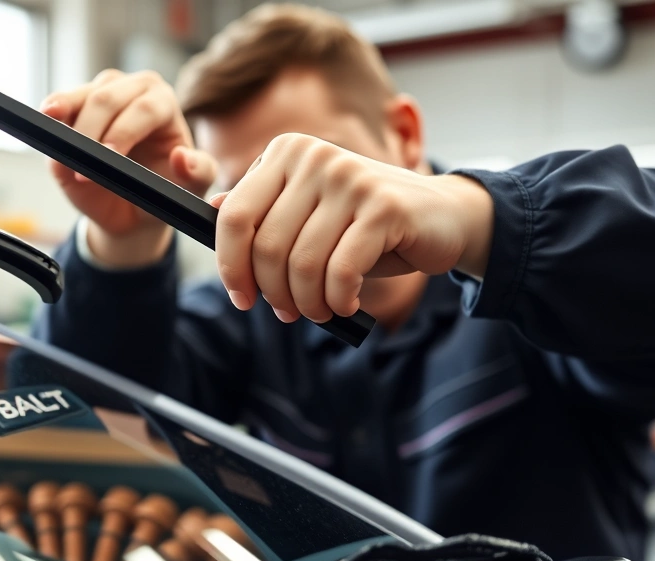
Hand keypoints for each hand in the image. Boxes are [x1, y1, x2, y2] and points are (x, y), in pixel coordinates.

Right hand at [41, 69, 216, 265]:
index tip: (110, 157)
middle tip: (83, 167)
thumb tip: (181, 156)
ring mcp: (100, 94)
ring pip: (82, 95)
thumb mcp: (188, 192)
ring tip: (62, 139)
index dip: (125, 131)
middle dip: (93, 131)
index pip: (145, 108)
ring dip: (70, 118)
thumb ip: (197, 174)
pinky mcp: (73, 107)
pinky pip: (60, 104)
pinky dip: (53, 111)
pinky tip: (46, 117)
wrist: (131, 208)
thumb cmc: (163, 193)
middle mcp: (132, 89)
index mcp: (163, 103)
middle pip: (108, 98)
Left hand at [211, 133, 492, 322]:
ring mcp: (349, 178)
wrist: (442, 216)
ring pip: (302, 264)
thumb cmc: (364, 223)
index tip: (242, 298)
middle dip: (273, 293)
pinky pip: (340, 271)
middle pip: (266, 246)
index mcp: (286, 153)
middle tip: (289, 313)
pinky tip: (347, 303)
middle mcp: (314, 157)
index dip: (230, 265)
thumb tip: (212, 210)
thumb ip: (264, 212)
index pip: (233, 216)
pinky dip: (338, 299)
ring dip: (308, 302)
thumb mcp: (308, 215)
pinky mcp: (383, 206)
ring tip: (320, 310)